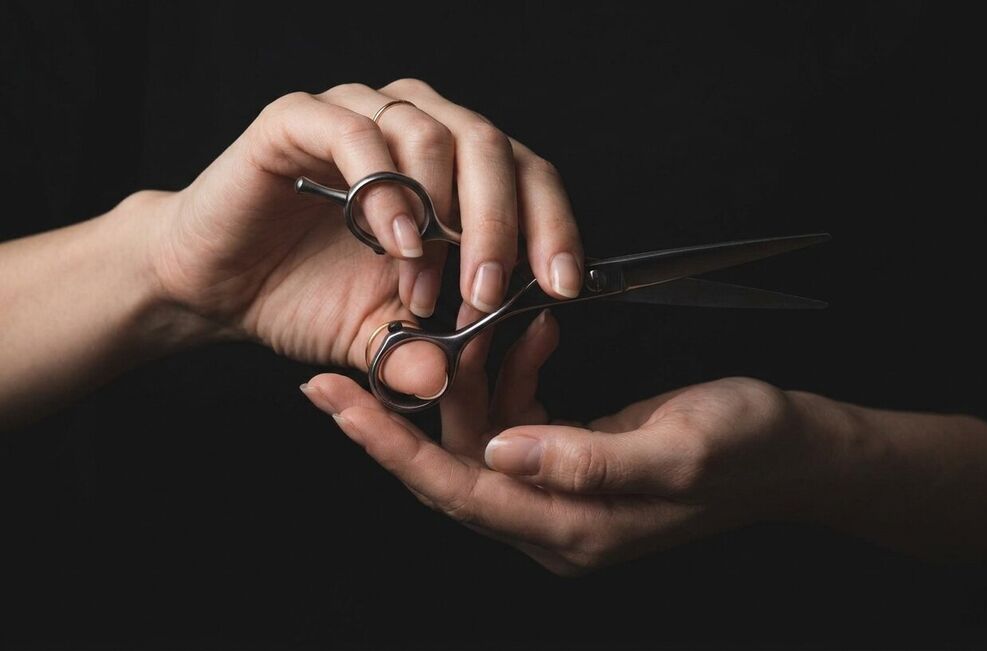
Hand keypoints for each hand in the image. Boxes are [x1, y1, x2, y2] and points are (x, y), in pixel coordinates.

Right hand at [145, 79, 581, 395]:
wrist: (217, 285)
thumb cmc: (306, 297)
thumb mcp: (380, 335)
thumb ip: (421, 348)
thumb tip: (451, 376)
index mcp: (448, 169)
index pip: (525, 174)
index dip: (553, 226)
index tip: (563, 286)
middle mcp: (411, 127)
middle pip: (490, 146)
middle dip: (502, 225)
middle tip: (491, 291)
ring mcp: (357, 115)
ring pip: (432, 133)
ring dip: (439, 218)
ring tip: (421, 282)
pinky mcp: (299, 120)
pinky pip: (356, 136)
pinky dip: (384, 190)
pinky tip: (392, 242)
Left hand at [303, 308, 841, 574]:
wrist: (796, 451)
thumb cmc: (750, 448)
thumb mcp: (677, 448)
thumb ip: (584, 460)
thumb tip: (499, 453)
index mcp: (573, 531)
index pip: (455, 490)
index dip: (388, 445)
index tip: (334, 400)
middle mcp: (555, 524)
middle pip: (450, 468)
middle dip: (404, 409)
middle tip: (357, 357)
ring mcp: (561, 497)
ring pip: (477, 439)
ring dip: (468, 379)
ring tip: (471, 323)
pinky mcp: (571, 465)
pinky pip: (514, 421)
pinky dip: (509, 376)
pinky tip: (525, 338)